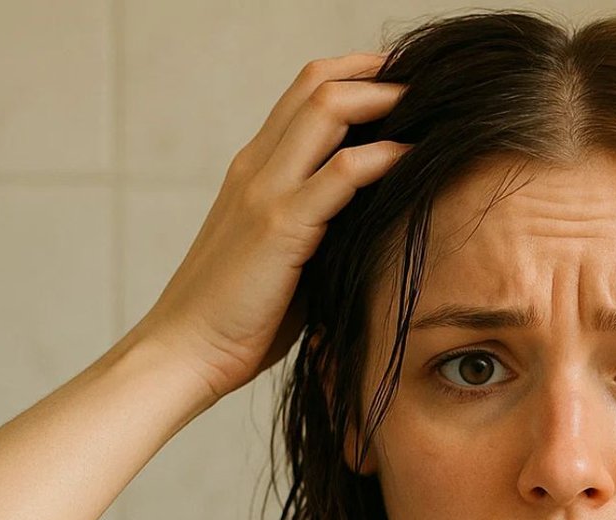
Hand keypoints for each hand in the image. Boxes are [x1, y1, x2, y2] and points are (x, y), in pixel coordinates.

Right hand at [129, 52, 411, 402]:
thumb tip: (377, 224)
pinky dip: (385, 156)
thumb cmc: (238, 316)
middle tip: (427, 79)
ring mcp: (265, 191)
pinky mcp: (280, 226)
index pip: (304, 95)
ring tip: (430, 104)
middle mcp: (256, 167)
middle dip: (376, 72)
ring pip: (326, 108)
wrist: (184, 351)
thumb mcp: (283, 257)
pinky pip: (341, 172)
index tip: (402, 84)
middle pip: (317, 84)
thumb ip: (320, 228)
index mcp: (254, 170)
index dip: (355, 77)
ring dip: (385, 98)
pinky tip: (416, 158)